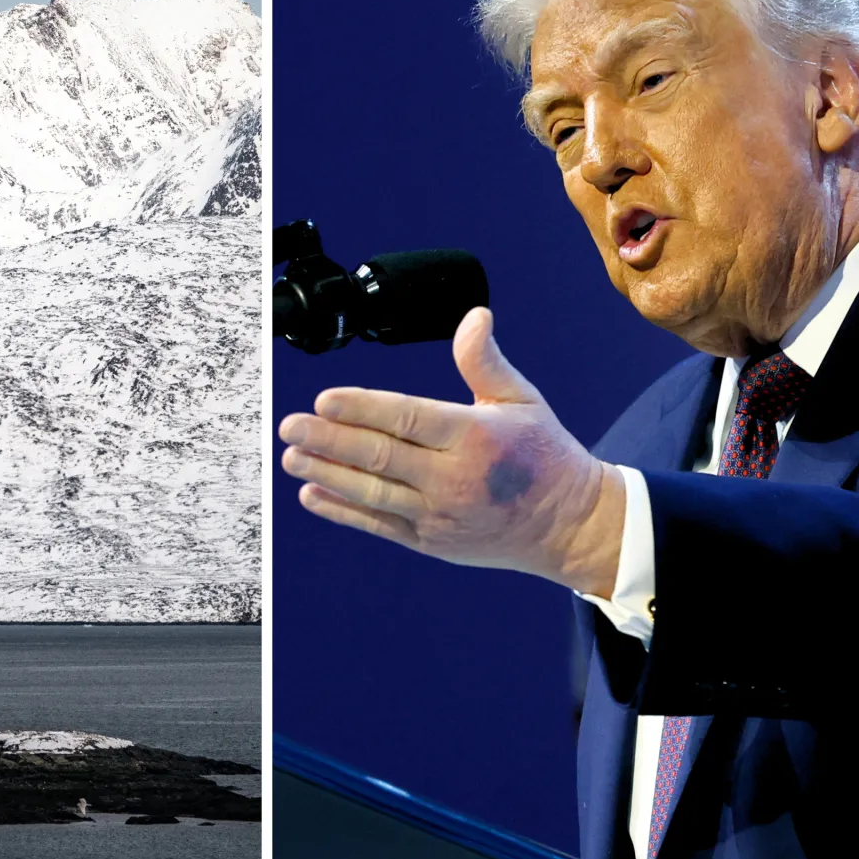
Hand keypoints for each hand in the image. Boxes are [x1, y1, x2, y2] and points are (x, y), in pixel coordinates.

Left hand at [278, 307, 624, 596]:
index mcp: (476, 436)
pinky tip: (313, 494)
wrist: (568, 526)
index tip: (324, 399)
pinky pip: (379, 524)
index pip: (407, 417)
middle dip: (329, 440)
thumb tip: (474, 316)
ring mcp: (440, 515)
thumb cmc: (543, 454)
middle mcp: (455, 478)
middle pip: (380, 456)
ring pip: (373, 492)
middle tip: (290, 426)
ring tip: (292, 456)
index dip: (362, 408)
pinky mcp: (432, 541)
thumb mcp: (521, 399)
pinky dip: (343, 510)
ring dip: (327, 474)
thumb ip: (485, 361)